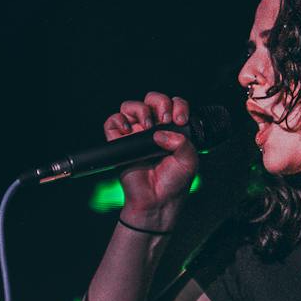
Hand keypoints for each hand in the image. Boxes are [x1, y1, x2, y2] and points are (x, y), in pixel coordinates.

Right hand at [105, 92, 197, 222]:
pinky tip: (129, 130)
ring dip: (140, 110)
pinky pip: (112, 123)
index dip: (178, 106)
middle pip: (152, 99)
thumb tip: (162, 132)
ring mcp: (134, 134)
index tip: (180, 120)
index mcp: (171, 129)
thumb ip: (183, 142)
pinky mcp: (119, 143)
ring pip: (130, 106)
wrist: (158, 201)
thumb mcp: (189, 160)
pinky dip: (118, 120)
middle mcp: (153, 129)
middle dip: (160, 102)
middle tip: (166, 119)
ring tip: (148, 127)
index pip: (173, 104)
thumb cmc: (173, 182)